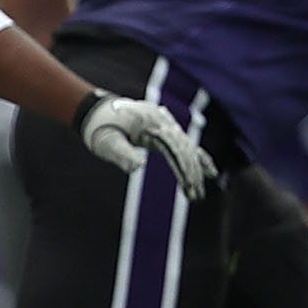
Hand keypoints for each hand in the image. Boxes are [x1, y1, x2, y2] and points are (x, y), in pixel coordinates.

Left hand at [75, 90, 214, 197]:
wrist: (97, 110)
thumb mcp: (108, 144)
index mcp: (151, 124)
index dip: (184, 167)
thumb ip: (122, 154)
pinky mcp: (166, 128)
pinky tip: (209, 172)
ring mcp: (166, 123)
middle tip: (196, 197)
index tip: (190, 185)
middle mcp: (163, 121)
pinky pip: (185, 143)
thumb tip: (137, 168)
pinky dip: (197, 157)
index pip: (174, 148)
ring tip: (198, 194)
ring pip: (187, 147)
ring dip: (195, 170)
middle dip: (192, 173)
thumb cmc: (101, 129)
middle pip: (185, 148)